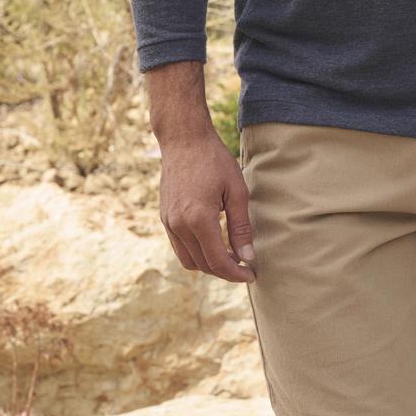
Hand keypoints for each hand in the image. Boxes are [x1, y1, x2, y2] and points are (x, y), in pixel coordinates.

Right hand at [159, 133, 255, 283]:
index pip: (218, 260)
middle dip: (224, 272)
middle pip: (202, 264)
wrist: (184, 140)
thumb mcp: (237, 191)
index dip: (236, 273)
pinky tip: (214, 245)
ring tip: (231, 259)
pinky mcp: (164, 218)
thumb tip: (247, 257)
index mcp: (199, 219)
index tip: (251, 275)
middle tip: (245, 268)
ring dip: (209, 265)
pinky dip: (196, 254)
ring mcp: (168, 222)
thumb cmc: (214, 161)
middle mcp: (179, 225)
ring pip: (188, 260)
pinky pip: (179, 247)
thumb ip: (241, 227)